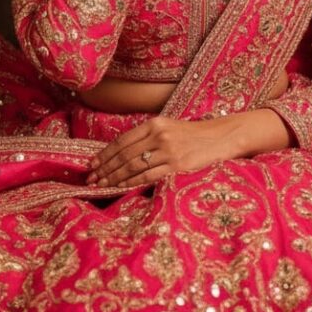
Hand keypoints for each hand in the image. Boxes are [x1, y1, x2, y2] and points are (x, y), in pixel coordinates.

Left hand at [86, 115, 239, 188]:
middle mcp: (159, 135)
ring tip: (100, 184)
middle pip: (124, 155)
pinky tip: (120, 187)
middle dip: (105, 168)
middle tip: (90, 178)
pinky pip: (148, 176)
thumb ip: (148, 137)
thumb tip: (122, 153)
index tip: (92, 163)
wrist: (221, 137)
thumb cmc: (193, 135)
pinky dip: (131, 182)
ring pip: (133, 166)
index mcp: (154, 124)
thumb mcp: (169, 128)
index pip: (122, 140)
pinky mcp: (177, 166)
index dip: (105, 153)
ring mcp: (168, 151)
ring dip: (114, 177)